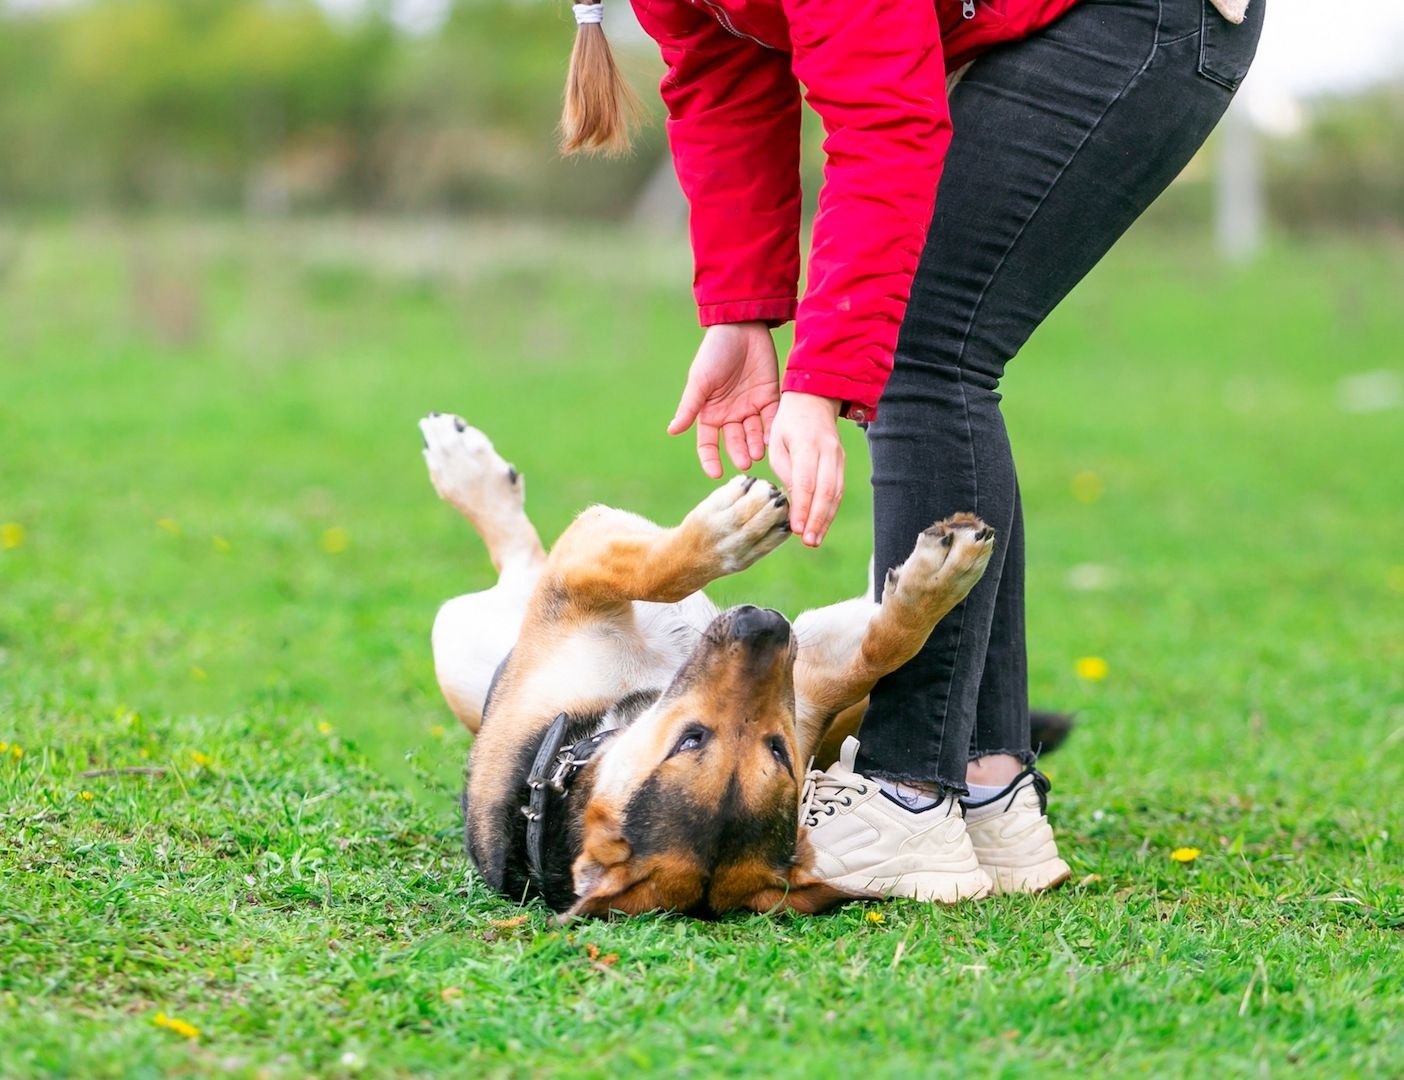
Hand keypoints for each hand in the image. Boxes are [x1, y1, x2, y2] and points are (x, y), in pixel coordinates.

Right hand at [668, 322, 779, 477]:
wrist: (742, 327)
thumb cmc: (714, 353)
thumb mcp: (700, 380)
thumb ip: (689, 407)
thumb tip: (672, 431)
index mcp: (709, 412)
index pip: (708, 444)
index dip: (710, 459)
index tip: (715, 473)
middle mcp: (730, 414)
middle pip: (734, 442)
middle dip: (739, 453)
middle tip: (746, 461)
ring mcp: (750, 407)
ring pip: (754, 434)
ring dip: (756, 445)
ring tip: (759, 452)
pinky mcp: (769, 398)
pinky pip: (771, 419)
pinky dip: (772, 430)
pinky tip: (773, 438)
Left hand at [768, 392, 843, 546]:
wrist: (814, 400)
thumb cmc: (788, 423)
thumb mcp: (778, 442)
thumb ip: (785, 471)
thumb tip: (794, 500)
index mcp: (807, 445)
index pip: (806, 482)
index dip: (802, 508)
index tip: (795, 529)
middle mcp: (827, 452)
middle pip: (825, 491)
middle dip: (817, 519)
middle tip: (808, 541)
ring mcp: (838, 458)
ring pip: (835, 493)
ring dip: (825, 519)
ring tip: (815, 540)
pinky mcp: (841, 463)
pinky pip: (838, 490)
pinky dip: (830, 510)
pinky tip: (821, 525)